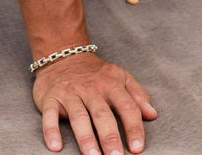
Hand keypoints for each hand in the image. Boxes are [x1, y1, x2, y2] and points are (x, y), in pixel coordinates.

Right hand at [34, 51, 155, 154]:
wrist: (63, 56)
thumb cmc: (95, 73)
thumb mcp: (120, 77)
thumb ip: (137, 95)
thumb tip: (152, 114)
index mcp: (111, 84)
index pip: (126, 106)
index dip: (133, 127)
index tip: (138, 147)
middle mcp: (91, 89)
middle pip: (102, 114)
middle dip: (110, 137)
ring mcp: (70, 93)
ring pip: (79, 117)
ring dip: (86, 138)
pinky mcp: (51, 98)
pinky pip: (49, 116)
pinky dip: (51, 131)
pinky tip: (56, 147)